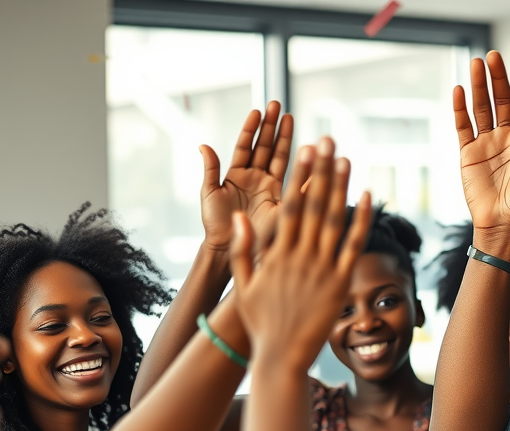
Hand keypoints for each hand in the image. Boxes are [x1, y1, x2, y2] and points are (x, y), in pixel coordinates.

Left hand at [200, 100, 293, 252]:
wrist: (228, 247)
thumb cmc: (215, 223)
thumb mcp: (208, 193)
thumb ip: (210, 169)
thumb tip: (203, 145)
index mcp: (237, 174)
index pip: (245, 145)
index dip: (251, 128)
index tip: (258, 111)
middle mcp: (255, 177)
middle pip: (264, 146)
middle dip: (271, 125)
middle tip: (277, 104)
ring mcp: (269, 187)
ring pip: (278, 157)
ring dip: (283, 137)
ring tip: (289, 116)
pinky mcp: (280, 199)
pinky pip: (291, 180)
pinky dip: (299, 166)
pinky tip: (307, 150)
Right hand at [228, 137, 371, 371]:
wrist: (281, 357)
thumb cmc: (261, 323)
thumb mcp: (244, 285)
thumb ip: (243, 249)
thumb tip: (240, 216)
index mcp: (276, 254)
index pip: (289, 206)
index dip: (299, 176)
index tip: (305, 151)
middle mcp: (300, 257)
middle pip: (314, 205)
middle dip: (321, 171)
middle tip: (329, 140)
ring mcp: (321, 269)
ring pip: (335, 220)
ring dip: (342, 188)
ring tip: (347, 158)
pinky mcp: (340, 284)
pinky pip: (353, 246)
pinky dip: (362, 221)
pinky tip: (369, 197)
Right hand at [454, 51, 509, 257]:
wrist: (501, 225)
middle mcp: (507, 137)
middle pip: (503, 100)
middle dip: (498, 78)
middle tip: (492, 57)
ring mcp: (487, 143)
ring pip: (482, 108)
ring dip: (478, 86)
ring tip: (475, 64)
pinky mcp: (468, 152)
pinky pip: (463, 126)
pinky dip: (460, 108)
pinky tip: (459, 90)